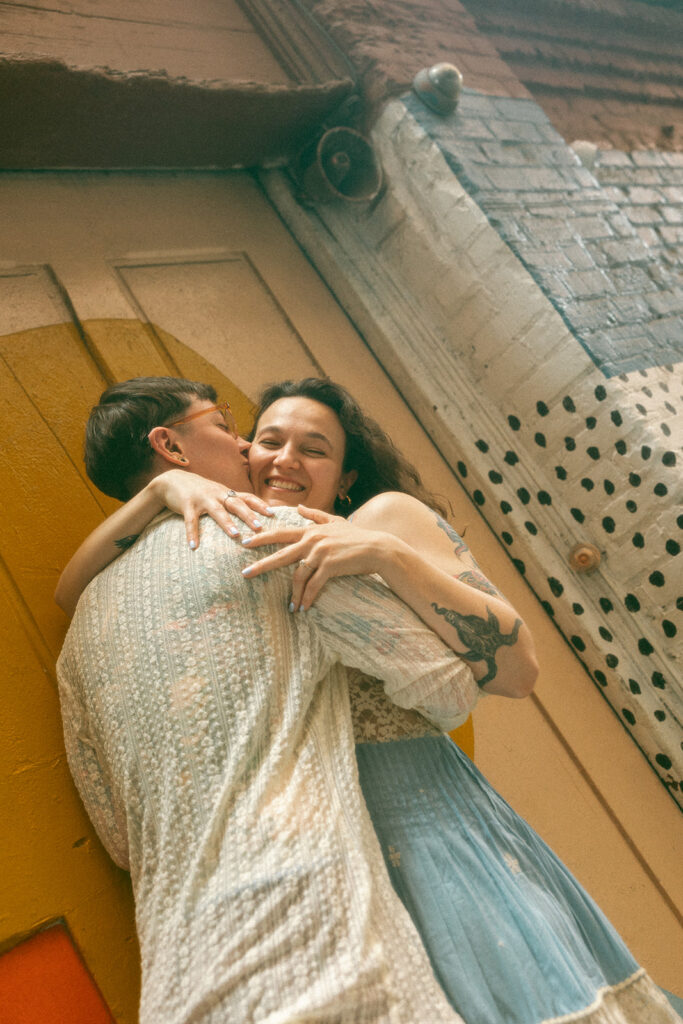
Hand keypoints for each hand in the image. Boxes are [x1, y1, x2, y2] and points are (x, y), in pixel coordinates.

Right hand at [153, 470, 272, 548]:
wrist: (172, 481)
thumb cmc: (200, 491)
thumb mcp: (218, 493)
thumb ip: (233, 502)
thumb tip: (253, 513)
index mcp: (226, 493)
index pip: (247, 497)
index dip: (260, 505)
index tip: (273, 514)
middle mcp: (217, 494)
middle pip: (236, 504)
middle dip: (249, 515)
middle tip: (260, 528)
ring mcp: (202, 499)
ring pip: (217, 511)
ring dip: (227, 523)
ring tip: (235, 535)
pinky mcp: (186, 505)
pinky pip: (190, 521)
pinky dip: (192, 534)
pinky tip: (194, 547)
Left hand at [241, 505, 391, 609]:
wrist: (378, 548)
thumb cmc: (357, 536)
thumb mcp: (335, 521)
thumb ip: (315, 515)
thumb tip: (299, 507)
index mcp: (310, 531)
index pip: (280, 533)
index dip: (261, 537)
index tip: (245, 542)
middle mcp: (312, 540)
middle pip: (281, 555)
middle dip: (261, 565)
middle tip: (245, 574)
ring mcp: (321, 553)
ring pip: (298, 575)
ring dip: (293, 593)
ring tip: (291, 606)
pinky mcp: (330, 566)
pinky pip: (313, 585)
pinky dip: (307, 598)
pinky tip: (303, 608)